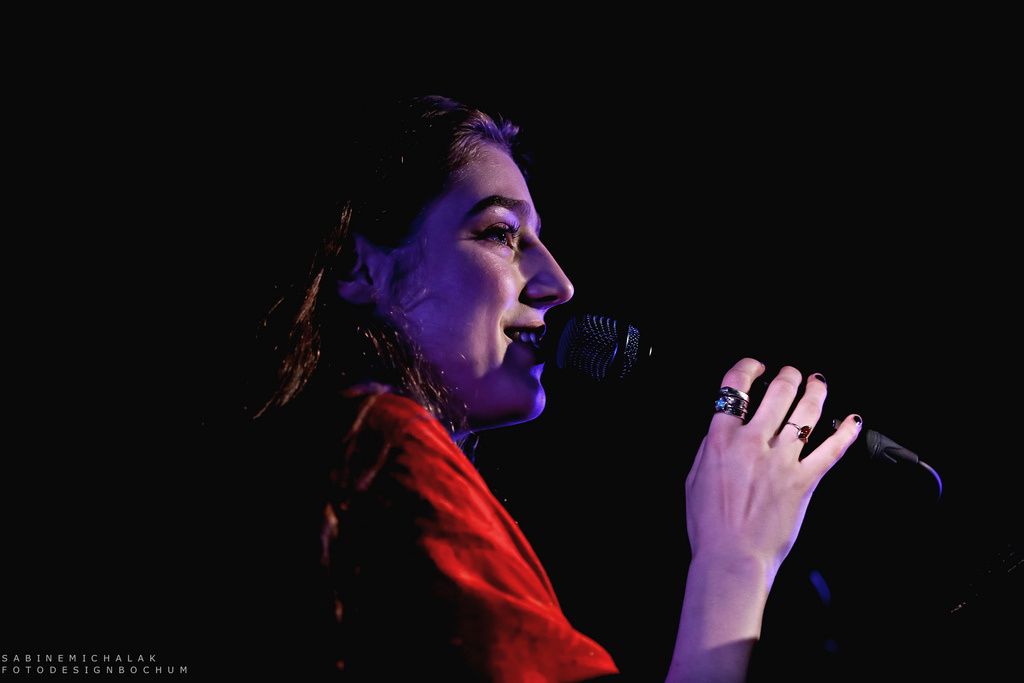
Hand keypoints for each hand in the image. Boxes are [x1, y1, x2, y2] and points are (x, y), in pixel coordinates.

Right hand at [685, 358, 862, 586]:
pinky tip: (852, 421)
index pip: (735, 387)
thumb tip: (719, 432)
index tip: (755, 366)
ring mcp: (781, 461)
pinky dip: (845, 432)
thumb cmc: (709, 527)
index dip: (747, 368)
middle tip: (791, 373)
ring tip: (819, 382)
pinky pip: (831, 450)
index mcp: (720, 440)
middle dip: (788, 375)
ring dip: (816, 391)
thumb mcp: (693, 479)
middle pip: (777, 392)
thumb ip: (707, 450)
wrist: (731, 558)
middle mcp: (752, 444)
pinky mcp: (803, 481)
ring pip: (806, 413)